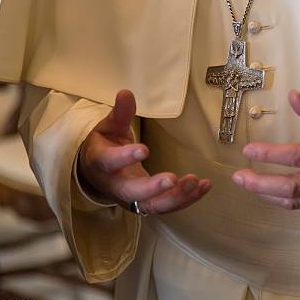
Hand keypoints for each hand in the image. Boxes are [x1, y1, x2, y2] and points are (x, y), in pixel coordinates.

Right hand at [78, 90, 210, 213]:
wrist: (96, 173)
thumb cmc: (105, 146)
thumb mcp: (109, 127)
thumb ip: (120, 113)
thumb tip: (126, 92)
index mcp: (101, 163)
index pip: (110, 162)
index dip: (126, 158)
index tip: (144, 150)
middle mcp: (115, 185)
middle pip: (132, 192)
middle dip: (153, 189)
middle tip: (172, 180)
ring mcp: (132, 199)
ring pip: (153, 205)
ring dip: (176, 197)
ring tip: (195, 181)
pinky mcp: (147, 204)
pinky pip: (167, 207)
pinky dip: (187, 199)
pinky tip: (204, 186)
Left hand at [232, 90, 299, 209]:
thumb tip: (292, 96)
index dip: (271, 155)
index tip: (249, 150)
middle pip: (294, 188)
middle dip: (262, 185)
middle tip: (239, 176)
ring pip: (297, 201)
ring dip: (268, 195)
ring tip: (247, 183)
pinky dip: (282, 200)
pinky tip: (268, 191)